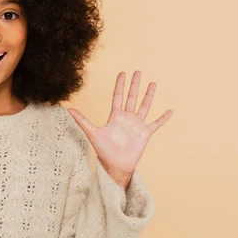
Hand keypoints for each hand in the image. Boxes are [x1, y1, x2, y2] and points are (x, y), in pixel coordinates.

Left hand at [67, 71, 172, 186]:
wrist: (116, 166)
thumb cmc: (103, 151)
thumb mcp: (92, 133)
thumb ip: (82, 120)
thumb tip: (68, 109)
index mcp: (115, 116)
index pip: (118, 96)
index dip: (120, 85)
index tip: (122, 73)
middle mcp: (126, 118)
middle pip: (132, 97)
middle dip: (135, 85)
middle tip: (138, 71)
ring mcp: (136, 125)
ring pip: (144, 106)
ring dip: (148, 96)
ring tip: (152, 84)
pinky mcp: (145, 133)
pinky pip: (156, 124)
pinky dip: (163, 118)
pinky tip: (169, 111)